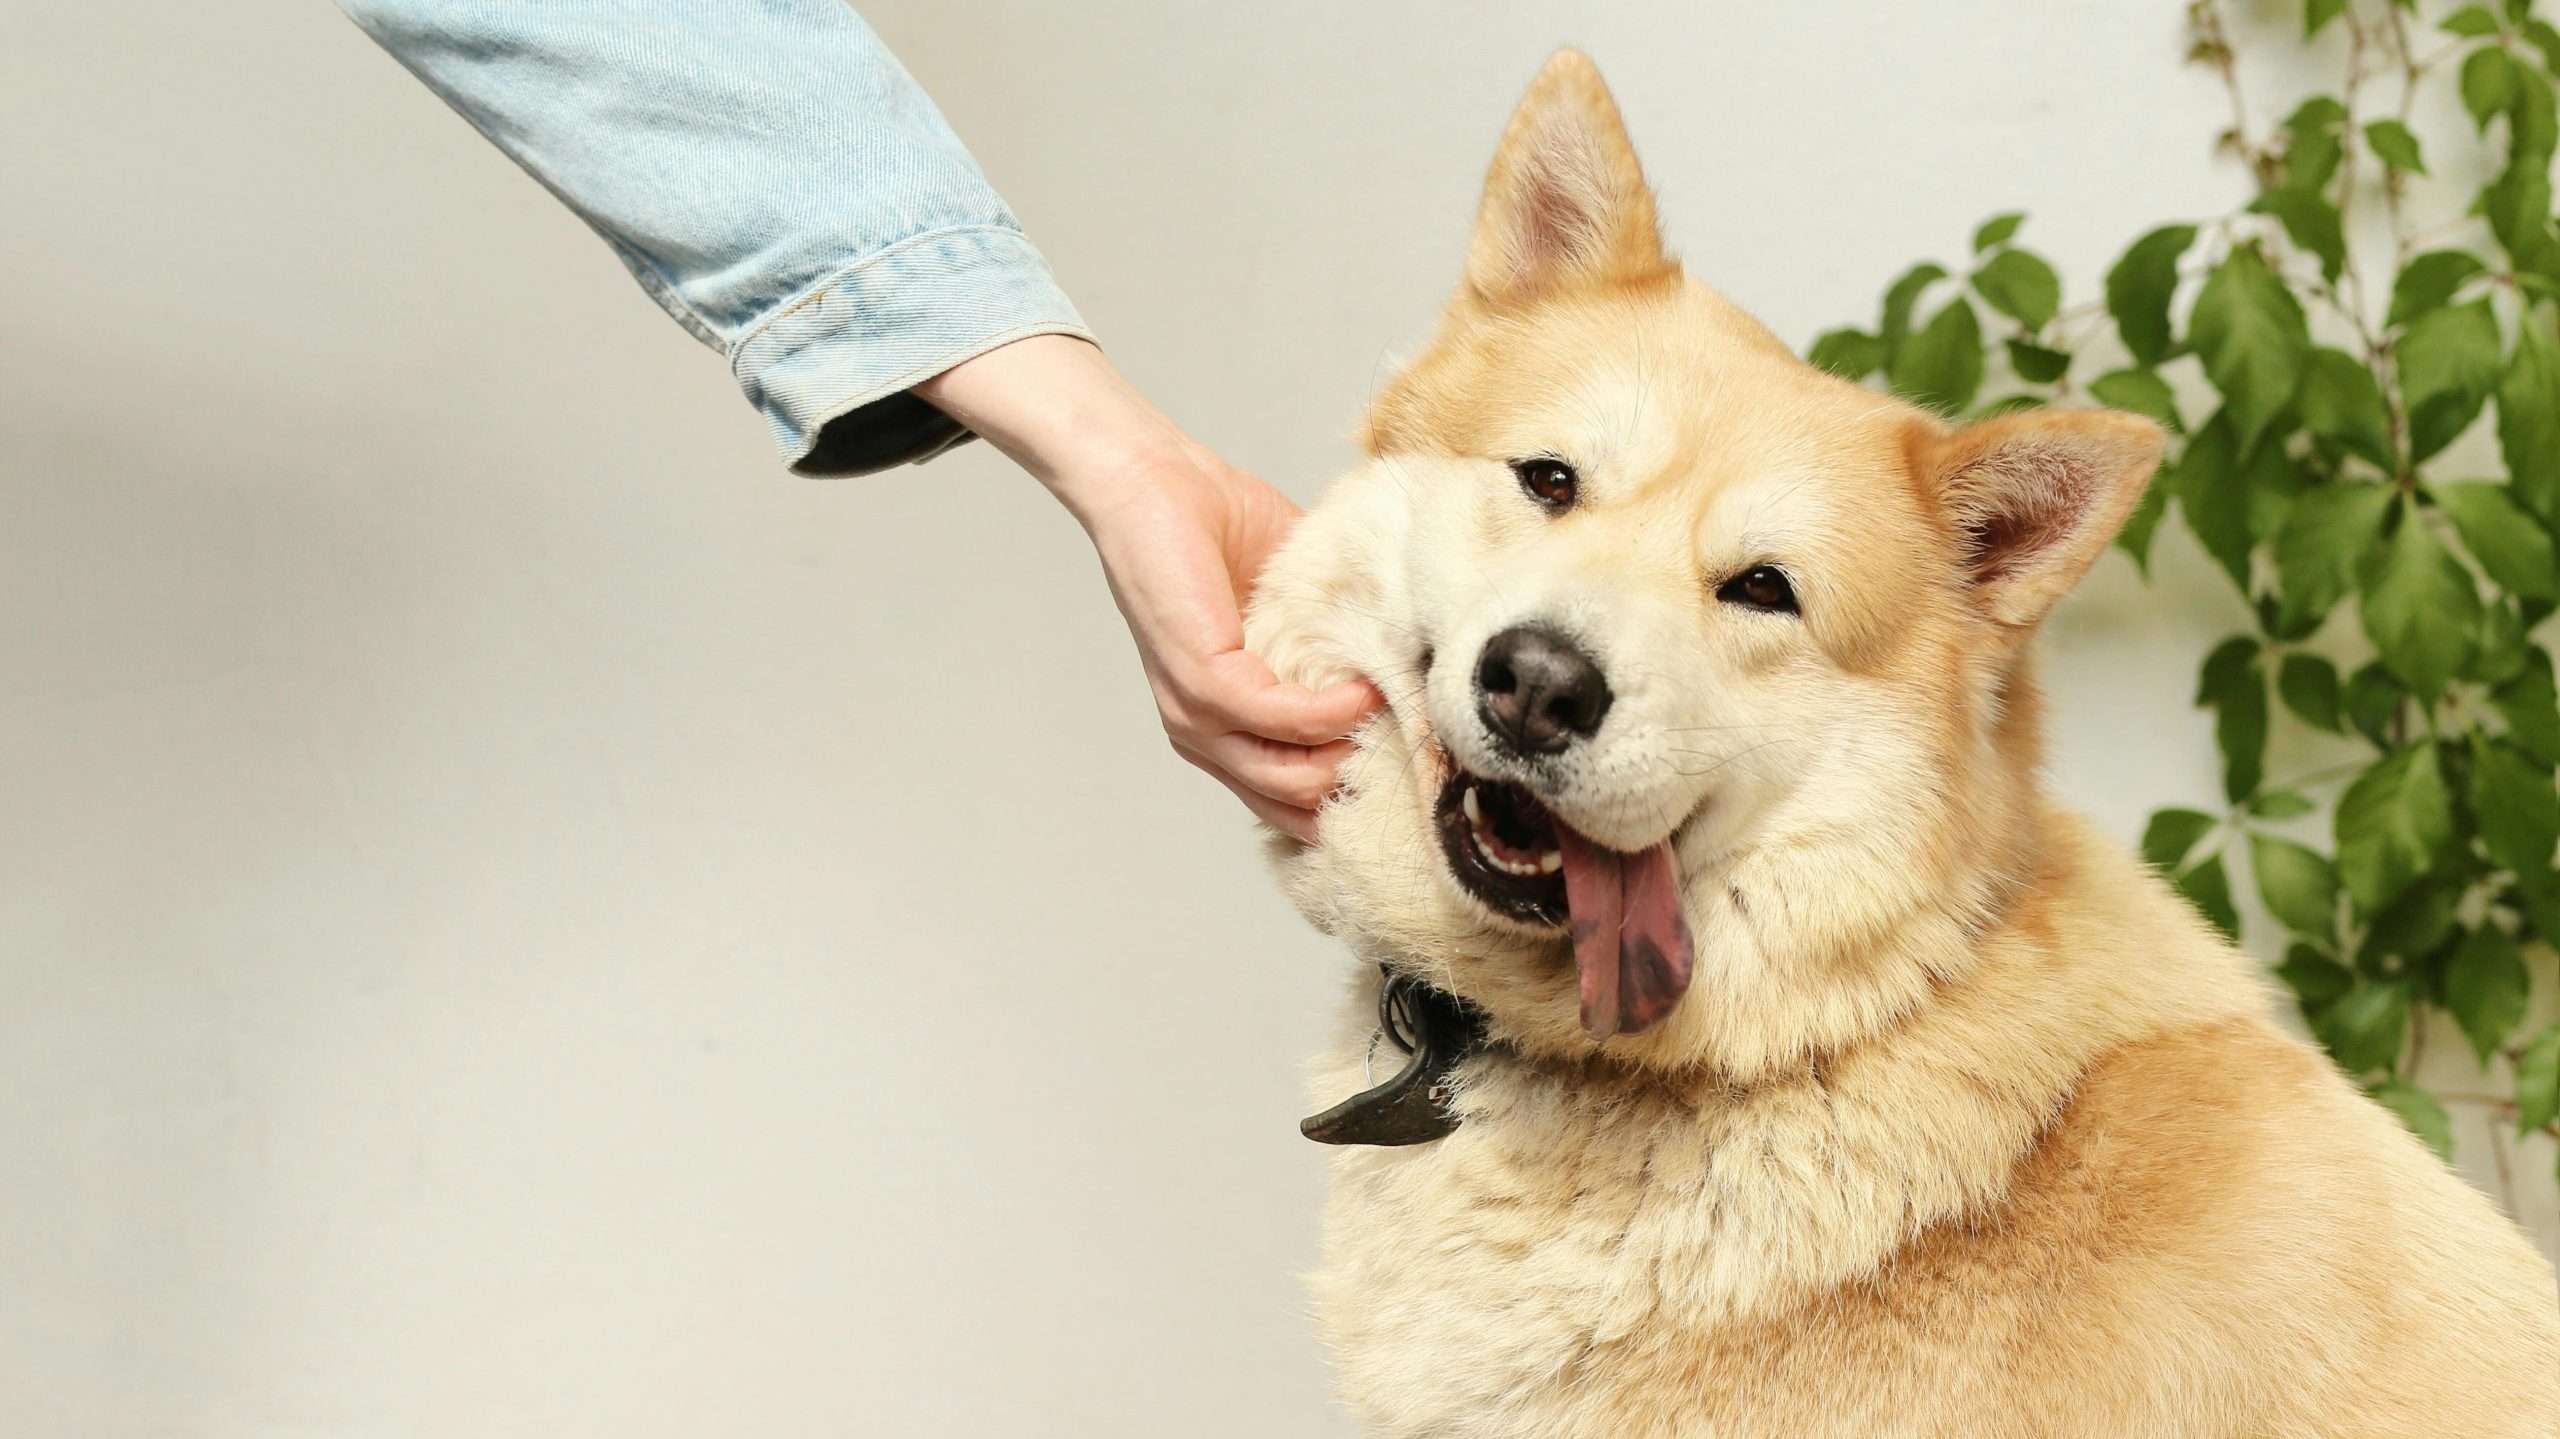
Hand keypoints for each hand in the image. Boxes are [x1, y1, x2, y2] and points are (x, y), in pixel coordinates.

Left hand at [915, 336, 1380, 838]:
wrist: (1157, 480)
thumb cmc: (1217, 527)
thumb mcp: (1295, 603)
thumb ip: (1339, 639)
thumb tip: (1413, 656)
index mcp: (1228, 726)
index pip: (1295, 803)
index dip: (1356, 800)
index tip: (1417, 774)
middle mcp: (1208, 737)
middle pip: (1299, 808)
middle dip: (1365, 791)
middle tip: (1422, 752)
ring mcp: (1198, 716)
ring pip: (1292, 779)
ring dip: (1355, 751)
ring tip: (1400, 714)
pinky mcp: (1200, 681)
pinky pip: (1280, 719)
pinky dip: (1331, 710)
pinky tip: (1365, 688)